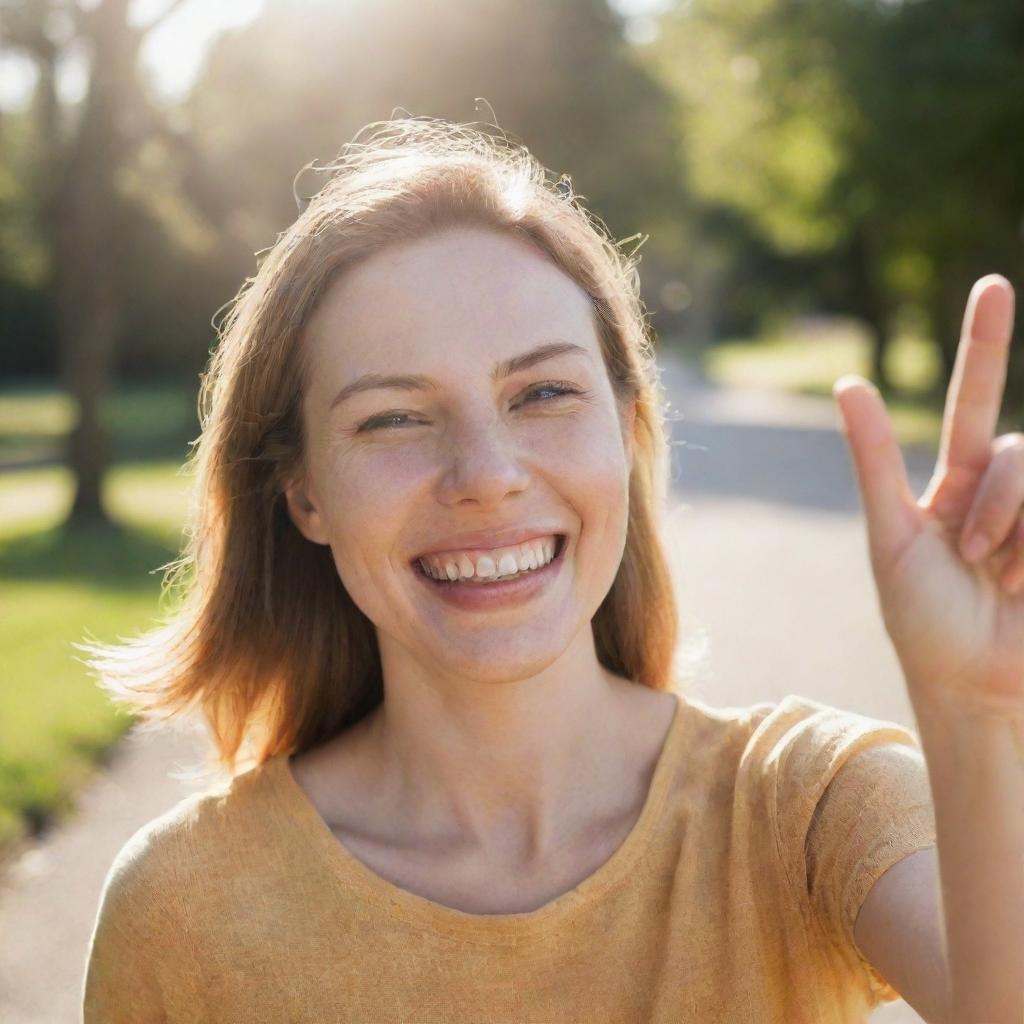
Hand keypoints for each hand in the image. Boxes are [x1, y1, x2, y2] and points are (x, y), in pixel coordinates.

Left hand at [833, 274, 1023, 714]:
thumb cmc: (923, 620)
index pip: (974, 399)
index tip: (993, 284)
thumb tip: (850, 382)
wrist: (973, 686)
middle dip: (999, 504)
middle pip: (1012, 450)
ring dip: (1012, 533)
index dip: (984, 342)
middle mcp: (1007, 490)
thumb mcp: (892, 538)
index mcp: (958, 485)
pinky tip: (1021, 585)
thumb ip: (875, 460)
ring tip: (998, 583)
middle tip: (974, 561)